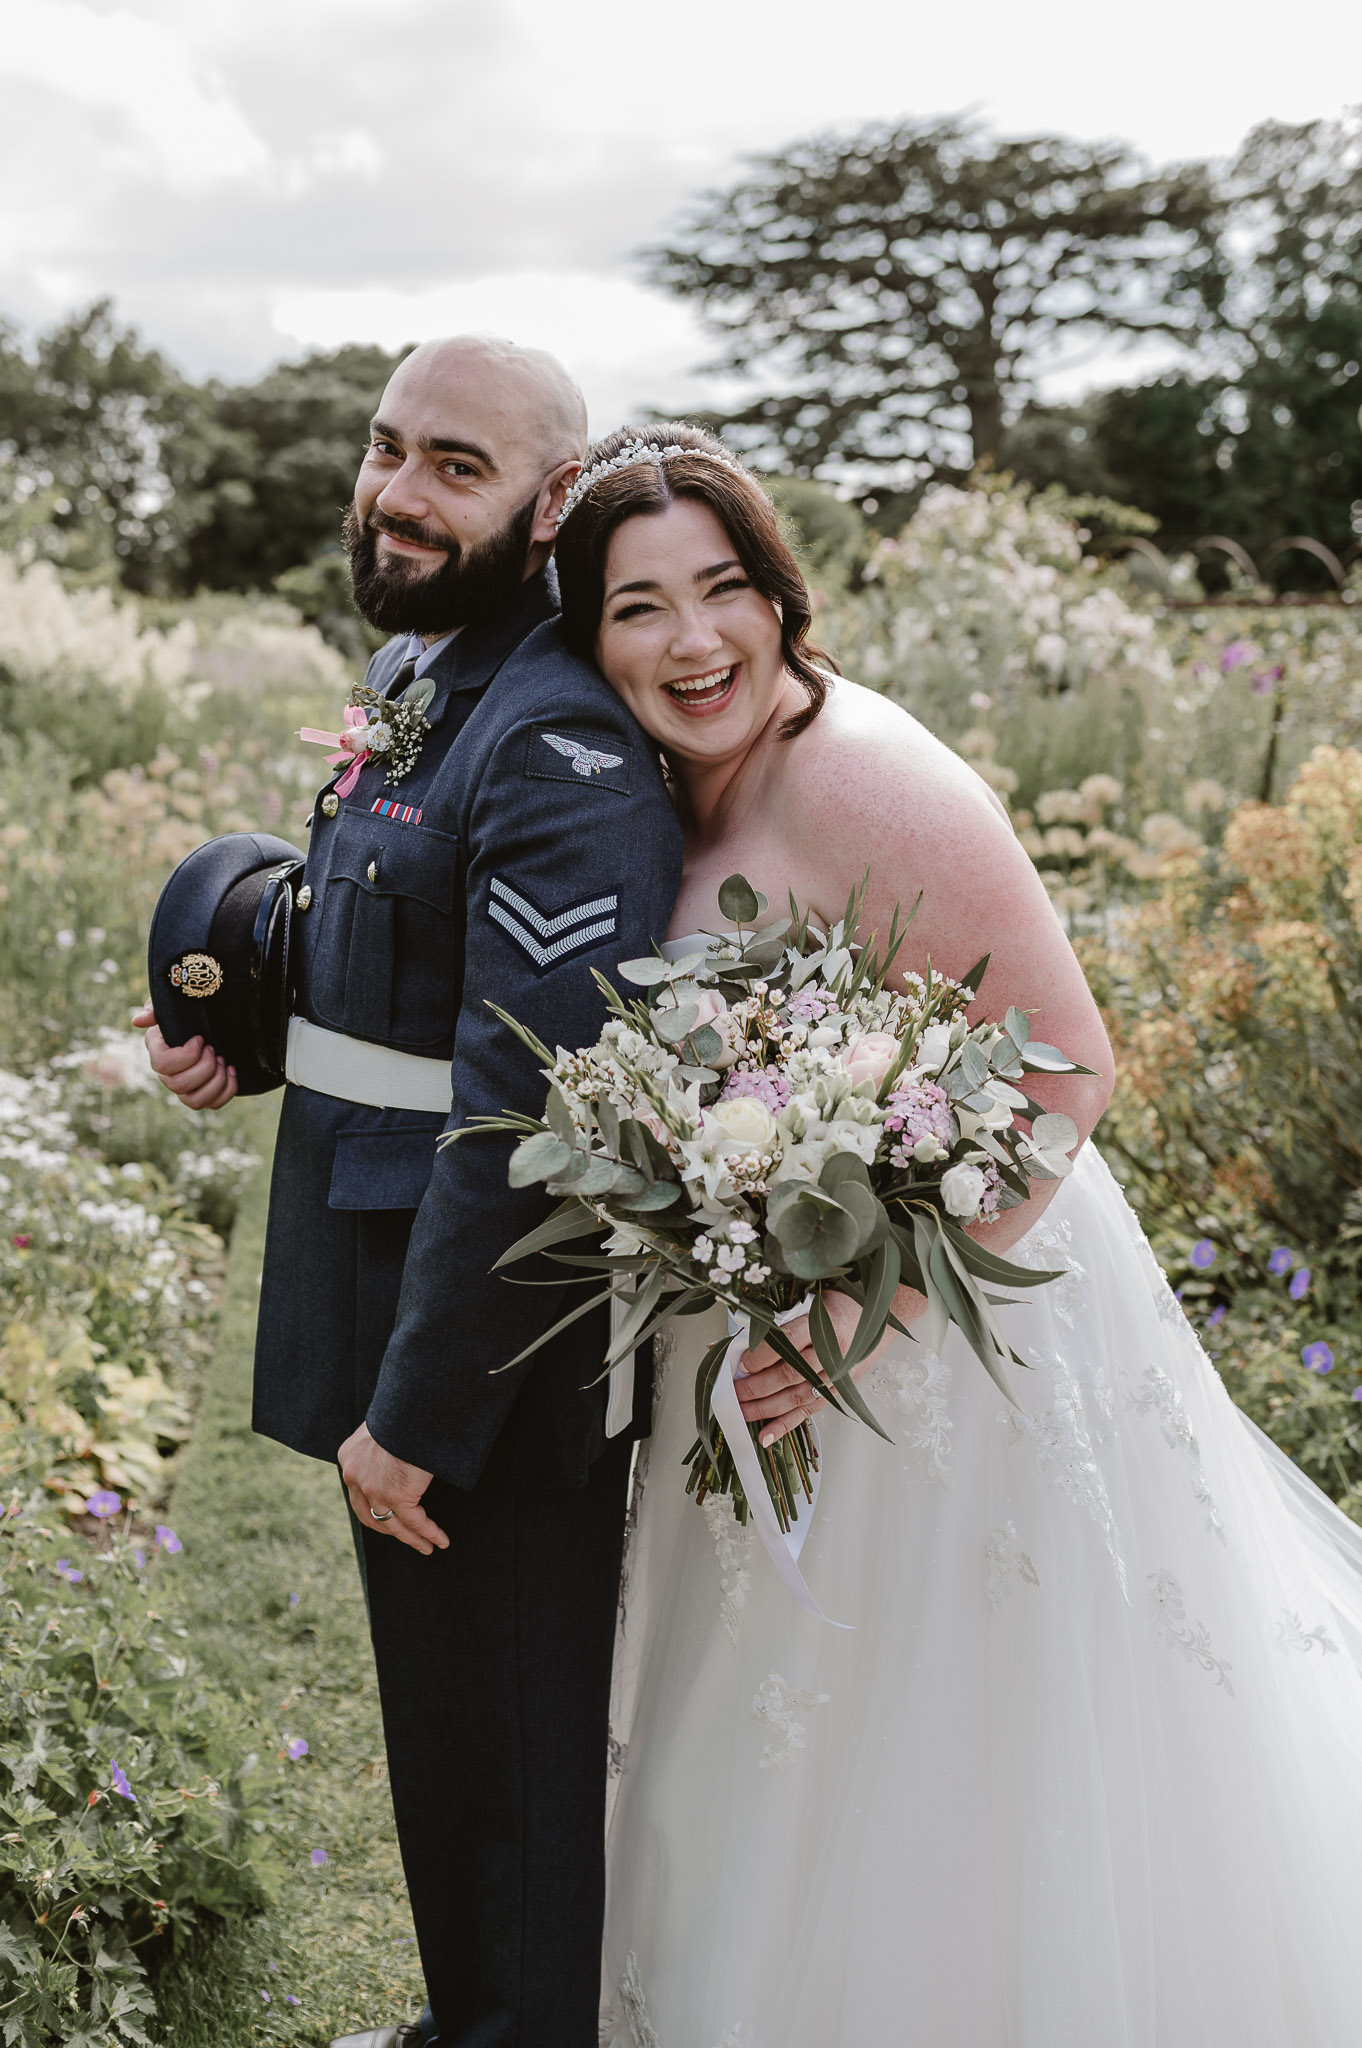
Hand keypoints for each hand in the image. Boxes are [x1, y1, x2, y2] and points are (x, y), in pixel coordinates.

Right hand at [131, 1000, 236, 1109]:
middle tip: (214, 1050)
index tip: (200, 1039)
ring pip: (195, 1101)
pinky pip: (213, 1104)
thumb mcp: (171, 1003)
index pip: (162, 1064)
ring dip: (215, 1081)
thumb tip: (138, 1021)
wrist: (212, 1021)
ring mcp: (185, 1088)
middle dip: (204, 1067)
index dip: (185, 1056)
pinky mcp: (204, 1095)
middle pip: (178, 1085)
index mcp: (158, 1050)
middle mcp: (167, 1074)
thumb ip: (154, 1009)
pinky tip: (232, 1071)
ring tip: (223, 1061)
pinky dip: (227, 1090)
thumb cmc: (188, 1011)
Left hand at [338, 1422, 447, 1556]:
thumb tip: (399, 1458)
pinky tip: (441, 1540)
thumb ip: (383, 1448)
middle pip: (370, 1516)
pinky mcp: (395, 1495)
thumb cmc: (405, 1410)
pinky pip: (414, 1522)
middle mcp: (354, 1476)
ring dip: (411, 1538)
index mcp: (349, 1458)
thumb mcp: (384, 1428)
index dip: (376, 1509)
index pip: (359, 1494)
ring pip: (392, 1524)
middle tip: (408, 1537)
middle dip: (390, 1529)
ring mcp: (372, 1488)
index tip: (391, 1516)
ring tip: (427, 1546)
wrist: (412, 1405)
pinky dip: (428, 1533)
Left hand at [736, 1287, 924, 1446]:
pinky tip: (766, 1435)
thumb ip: (780, 1322)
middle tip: (733, 1392)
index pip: (789, 1342)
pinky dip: (786, 1425)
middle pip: (790, 1374)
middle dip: (757, 1386)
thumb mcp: (812, 1304)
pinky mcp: (837, 1392)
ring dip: (765, 1408)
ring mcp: (836, 1376)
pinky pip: (809, 1412)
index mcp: (825, 1325)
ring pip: (797, 1397)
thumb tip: (738, 1340)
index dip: (763, 1355)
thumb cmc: (840, 1307)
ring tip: (741, 1412)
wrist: (880, 1319)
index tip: (741, 1362)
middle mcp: (832, 1353)